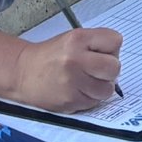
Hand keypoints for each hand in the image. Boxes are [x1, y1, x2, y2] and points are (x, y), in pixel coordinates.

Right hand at [0, 27, 122, 112]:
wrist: (24, 73)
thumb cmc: (51, 56)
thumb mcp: (73, 38)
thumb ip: (97, 44)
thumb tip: (117, 59)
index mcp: (78, 39)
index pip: (115, 41)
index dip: (111, 48)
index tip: (101, 52)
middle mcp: (75, 60)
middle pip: (114, 67)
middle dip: (109, 70)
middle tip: (97, 70)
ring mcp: (72, 83)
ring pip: (107, 89)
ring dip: (101, 87)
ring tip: (87, 81)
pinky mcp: (69, 102)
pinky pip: (94, 102)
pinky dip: (89, 98)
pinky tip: (77, 90)